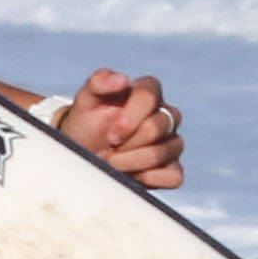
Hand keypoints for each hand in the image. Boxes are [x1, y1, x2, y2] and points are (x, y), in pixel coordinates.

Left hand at [57, 67, 184, 188]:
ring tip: (113, 162)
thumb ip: (99, 82)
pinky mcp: (173, 170)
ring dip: (130, 162)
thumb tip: (123, 79)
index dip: (128, 118)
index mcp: (148, 93)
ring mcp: (172, 143)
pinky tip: (130, 175)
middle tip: (109, 147)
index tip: (110, 133)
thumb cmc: (87, 124)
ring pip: (162, 154)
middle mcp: (166, 116)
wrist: (83, 154)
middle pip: (155, 128)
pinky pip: (174, 176)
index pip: (149, 96)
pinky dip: (148, 178)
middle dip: (125, 143)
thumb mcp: (85, 100)